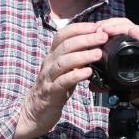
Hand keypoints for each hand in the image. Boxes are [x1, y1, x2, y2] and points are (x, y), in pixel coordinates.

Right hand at [11, 23, 106, 138]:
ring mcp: (48, 77)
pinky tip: (88, 73)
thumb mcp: (65, 70)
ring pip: (63, 62)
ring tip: (98, 54)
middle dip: (85, 39)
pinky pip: (62, 81)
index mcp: (53, 55)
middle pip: (65, 45)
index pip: (63, 35)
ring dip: (82, 56)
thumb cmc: (54, 89)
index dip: (79, 28)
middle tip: (103, 37)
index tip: (97, 26)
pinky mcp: (51, 92)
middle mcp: (49, 63)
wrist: (35, 112)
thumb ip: (77, 59)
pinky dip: (75, 75)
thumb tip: (97, 47)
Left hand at [95, 18, 138, 111]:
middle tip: (97, 28)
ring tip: (107, 29)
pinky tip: (131, 31)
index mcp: (131, 49)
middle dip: (109, 24)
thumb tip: (92, 84)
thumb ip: (109, 84)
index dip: (104, 27)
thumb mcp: (123, 86)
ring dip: (119, 26)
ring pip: (134, 29)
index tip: (91, 31)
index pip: (117, 30)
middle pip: (124, 25)